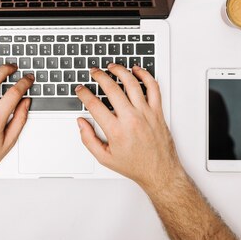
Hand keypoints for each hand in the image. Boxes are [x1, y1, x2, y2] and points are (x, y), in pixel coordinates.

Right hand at [75, 64, 182, 189]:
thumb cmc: (135, 165)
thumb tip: (81, 123)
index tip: (80, 89)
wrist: (159, 172)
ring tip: (112, 67)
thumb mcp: (104, 158)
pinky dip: (145, 75)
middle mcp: (131, 119)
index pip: (94, 104)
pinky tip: (137, 70)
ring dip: (120, 71)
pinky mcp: (157, 112)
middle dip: (99, 76)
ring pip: (132, 83)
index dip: (83, 93)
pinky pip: (153, 88)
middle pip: (111, 88)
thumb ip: (88, 140)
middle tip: (94, 72)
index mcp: (116, 130)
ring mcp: (146, 113)